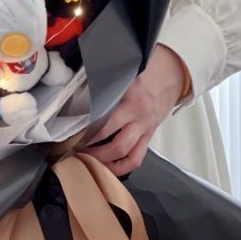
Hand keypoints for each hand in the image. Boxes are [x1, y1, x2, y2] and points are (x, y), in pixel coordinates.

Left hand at [83, 44, 188, 176]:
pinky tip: (106, 168)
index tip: (68, 132)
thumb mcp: (125, 72)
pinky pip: (136, 158)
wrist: (172, 75)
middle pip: (112, 141)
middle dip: (91, 149)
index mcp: (129, 97)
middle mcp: (138, 115)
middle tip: (72, 149)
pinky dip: (121, 167)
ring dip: (103, 160)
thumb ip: (106, 82)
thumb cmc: (145, 72)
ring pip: (124, 153)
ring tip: (85, 159)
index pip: (103, 116)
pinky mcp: (149, 137)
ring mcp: (144, 128)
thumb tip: (78, 88)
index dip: (85, 128)